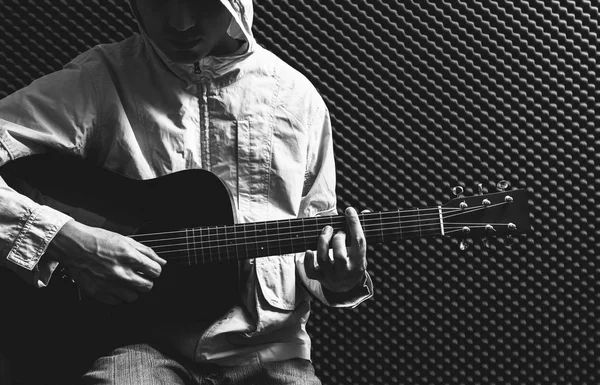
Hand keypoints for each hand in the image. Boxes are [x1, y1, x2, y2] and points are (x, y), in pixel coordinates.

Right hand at [46, 220, 166, 304]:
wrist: (74, 246)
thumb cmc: (98, 240)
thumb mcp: (126, 240)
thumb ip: (146, 252)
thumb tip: (161, 261)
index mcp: (130, 257)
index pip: (156, 271)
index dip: (154, 269)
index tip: (150, 269)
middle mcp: (121, 273)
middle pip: (147, 287)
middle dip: (146, 280)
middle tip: (139, 275)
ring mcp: (110, 285)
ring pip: (134, 297)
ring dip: (133, 289)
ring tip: (126, 280)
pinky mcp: (99, 293)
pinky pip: (117, 301)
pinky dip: (118, 295)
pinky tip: (114, 285)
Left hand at [304, 207, 367, 292]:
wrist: (345, 288)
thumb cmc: (353, 263)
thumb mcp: (360, 251)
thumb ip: (360, 232)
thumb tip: (365, 212)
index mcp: (359, 263)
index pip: (359, 242)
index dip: (354, 224)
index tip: (349, 211)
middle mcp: (346, 271)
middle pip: (339, 255)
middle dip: (337, 238)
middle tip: (336, 230)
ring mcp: (332, 276)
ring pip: (324, 259)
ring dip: (322, 242)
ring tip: (326, 231)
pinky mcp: (320, 278)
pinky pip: (311, 272)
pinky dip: (308, 260)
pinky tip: (309, 250)